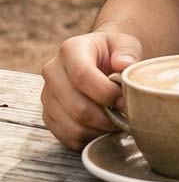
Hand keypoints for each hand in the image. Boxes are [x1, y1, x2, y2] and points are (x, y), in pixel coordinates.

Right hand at [41, 32, 142, 149]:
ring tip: (117, 122)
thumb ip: (128, 52)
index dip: (105, 93)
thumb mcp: (125, 44)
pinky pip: (67, 137)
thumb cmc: (113, 52)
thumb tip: (124, 65)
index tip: (124, 100)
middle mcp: (53, 72)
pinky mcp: (48, 116)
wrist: (98, 60)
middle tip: (125, 116)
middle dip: (105, 116)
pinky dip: (89, 138)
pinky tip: (104, 128)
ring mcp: (47, 96)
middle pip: (76, 106)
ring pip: (71, 126)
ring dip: (98, 129)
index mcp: (71, 50)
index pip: (82, 76)